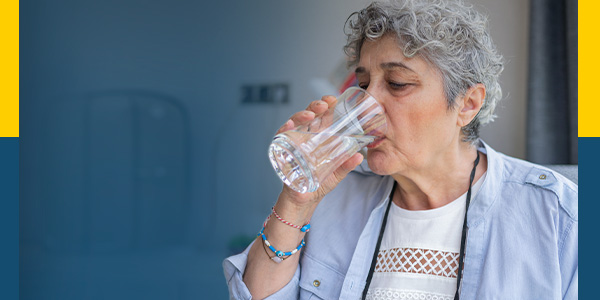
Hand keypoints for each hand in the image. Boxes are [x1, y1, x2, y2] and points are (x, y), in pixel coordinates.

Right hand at [275, 95, 364, 210]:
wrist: (304, 200)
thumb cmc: (319, 183)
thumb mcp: (336, 173)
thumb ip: (346, 164)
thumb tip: (359, 155)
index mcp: (318, 137)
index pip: (321, 116)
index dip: (326, 105)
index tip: (333, 99)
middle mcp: (305, 136)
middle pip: (308, 115)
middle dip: (314, 106)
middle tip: (324, 105)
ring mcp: (293, 142)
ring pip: (294, 122)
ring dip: (301, 115)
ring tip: (310, 115)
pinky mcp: (282, 151)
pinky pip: (281, 137)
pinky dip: (284, 129)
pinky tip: (289, 125)